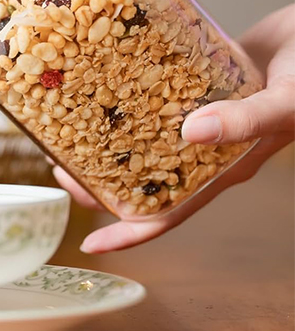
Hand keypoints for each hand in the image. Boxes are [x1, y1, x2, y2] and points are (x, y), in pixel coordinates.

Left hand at [58, 4, 294, 252]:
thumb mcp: (287, 101)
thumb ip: (246, 120)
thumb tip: (191, 134)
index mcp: (222, 167)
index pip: (169, 213)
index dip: (129, 233)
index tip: (90, 245)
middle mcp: (203, 149)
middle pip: (142, 179)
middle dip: (100, 182)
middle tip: (59, 166)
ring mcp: (196, 117)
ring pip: (141, 140)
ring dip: (105, 140)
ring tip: (68, 129)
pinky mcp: (192, 86)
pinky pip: (151, 99)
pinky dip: (125, 98)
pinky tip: (97, 85)